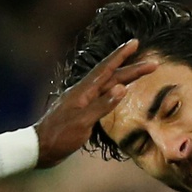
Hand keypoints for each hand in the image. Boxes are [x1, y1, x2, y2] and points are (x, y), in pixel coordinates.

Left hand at [33, 39, 151, 166]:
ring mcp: (82, 101)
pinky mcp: (81, 110)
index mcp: (83, 91)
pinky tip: (118, 91)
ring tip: (138, 71)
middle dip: (131, 68)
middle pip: (111, 76)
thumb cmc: (59, 135)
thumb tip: (123, 88)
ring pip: (107, 85)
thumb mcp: (82, 122)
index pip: (106, 69)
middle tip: (152, 63)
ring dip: (124, 77)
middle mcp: (83, 92)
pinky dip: (114, 90)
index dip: (121, 56)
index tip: (135, 43)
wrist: (40, 148)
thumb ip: (102, 105)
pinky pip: (102, 95)